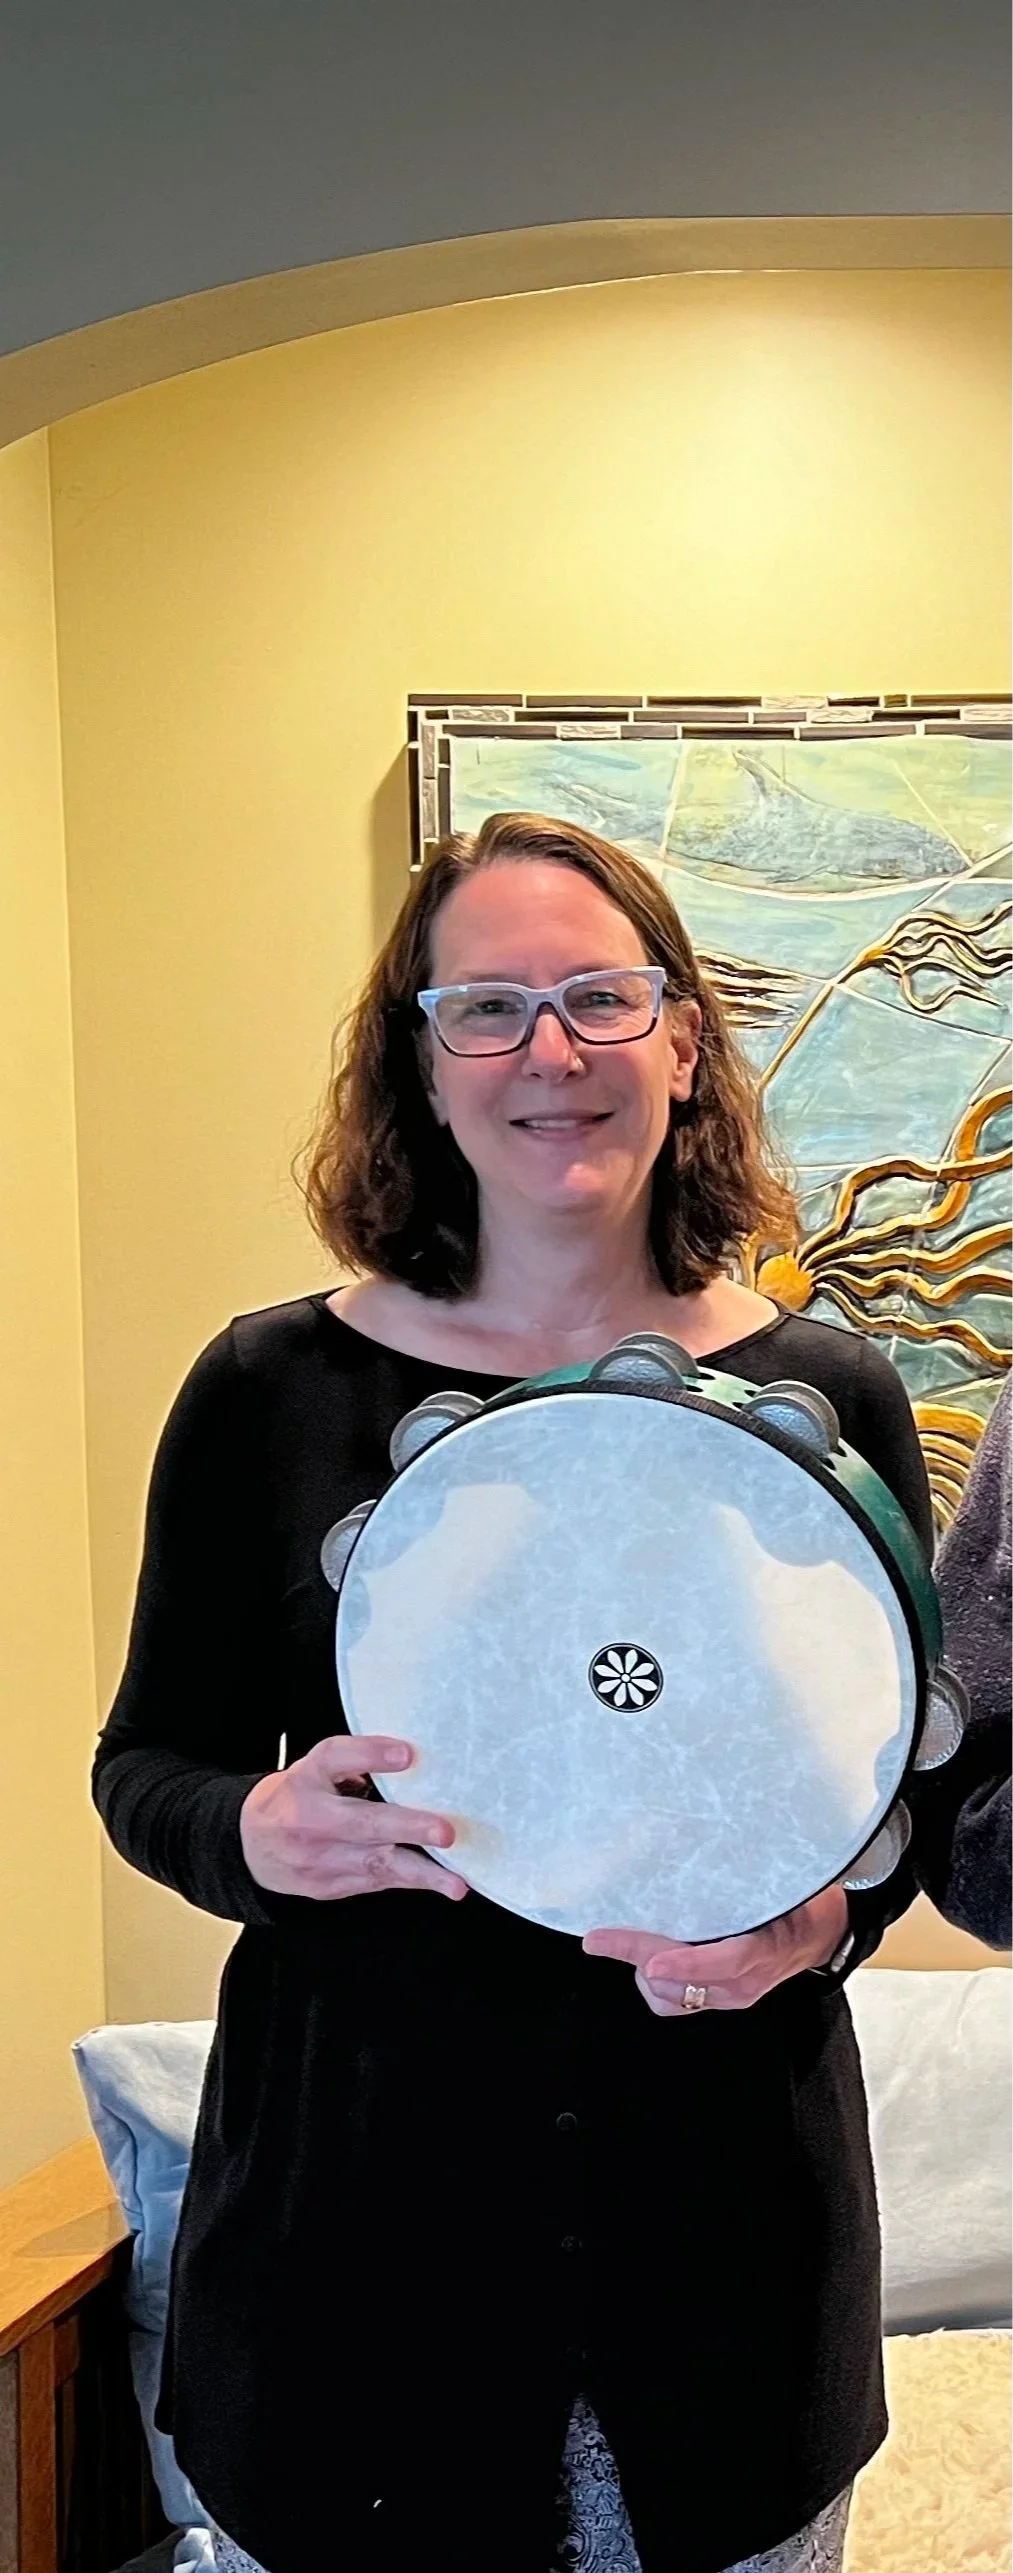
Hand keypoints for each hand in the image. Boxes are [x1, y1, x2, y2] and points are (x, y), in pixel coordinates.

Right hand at [239, 1734, 468, 1902]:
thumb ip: (352, 1762)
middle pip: (361, 1823)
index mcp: (305, 1780)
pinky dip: (410, 1882)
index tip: (406, 1754)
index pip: (334, 1758)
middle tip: (444, 1832)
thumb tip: (407, 1760)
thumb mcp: (312, 1769)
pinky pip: (375, 1883)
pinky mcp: (328, 1888)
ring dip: (420, 1873)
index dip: (370, 1754)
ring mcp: (318, 1861)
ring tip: (455, 1882)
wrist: (249, 1847)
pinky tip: (441, 1884)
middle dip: (407, 1828)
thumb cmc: (293, 1799)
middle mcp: (309, 1821)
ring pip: (375, 1865)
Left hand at [582, 1884, 848, 2016]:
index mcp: (767, 1947)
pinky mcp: (717, 1999)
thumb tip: (719, 1836)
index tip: (651, 1962)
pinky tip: (648, 1955)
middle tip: (598, 1938)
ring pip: (672, 1997)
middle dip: (637, 1956)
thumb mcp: (788, 1884)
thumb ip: (755, 1872)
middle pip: (684, 1980)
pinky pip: (675, 2002)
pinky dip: (655, 1982)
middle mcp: (745, 1981)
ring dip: (644, 1971)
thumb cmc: (801, 1901)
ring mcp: (730, 1995)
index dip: (688, 1964)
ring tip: (626, 1939)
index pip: (727, 1961)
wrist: (822, 1933)